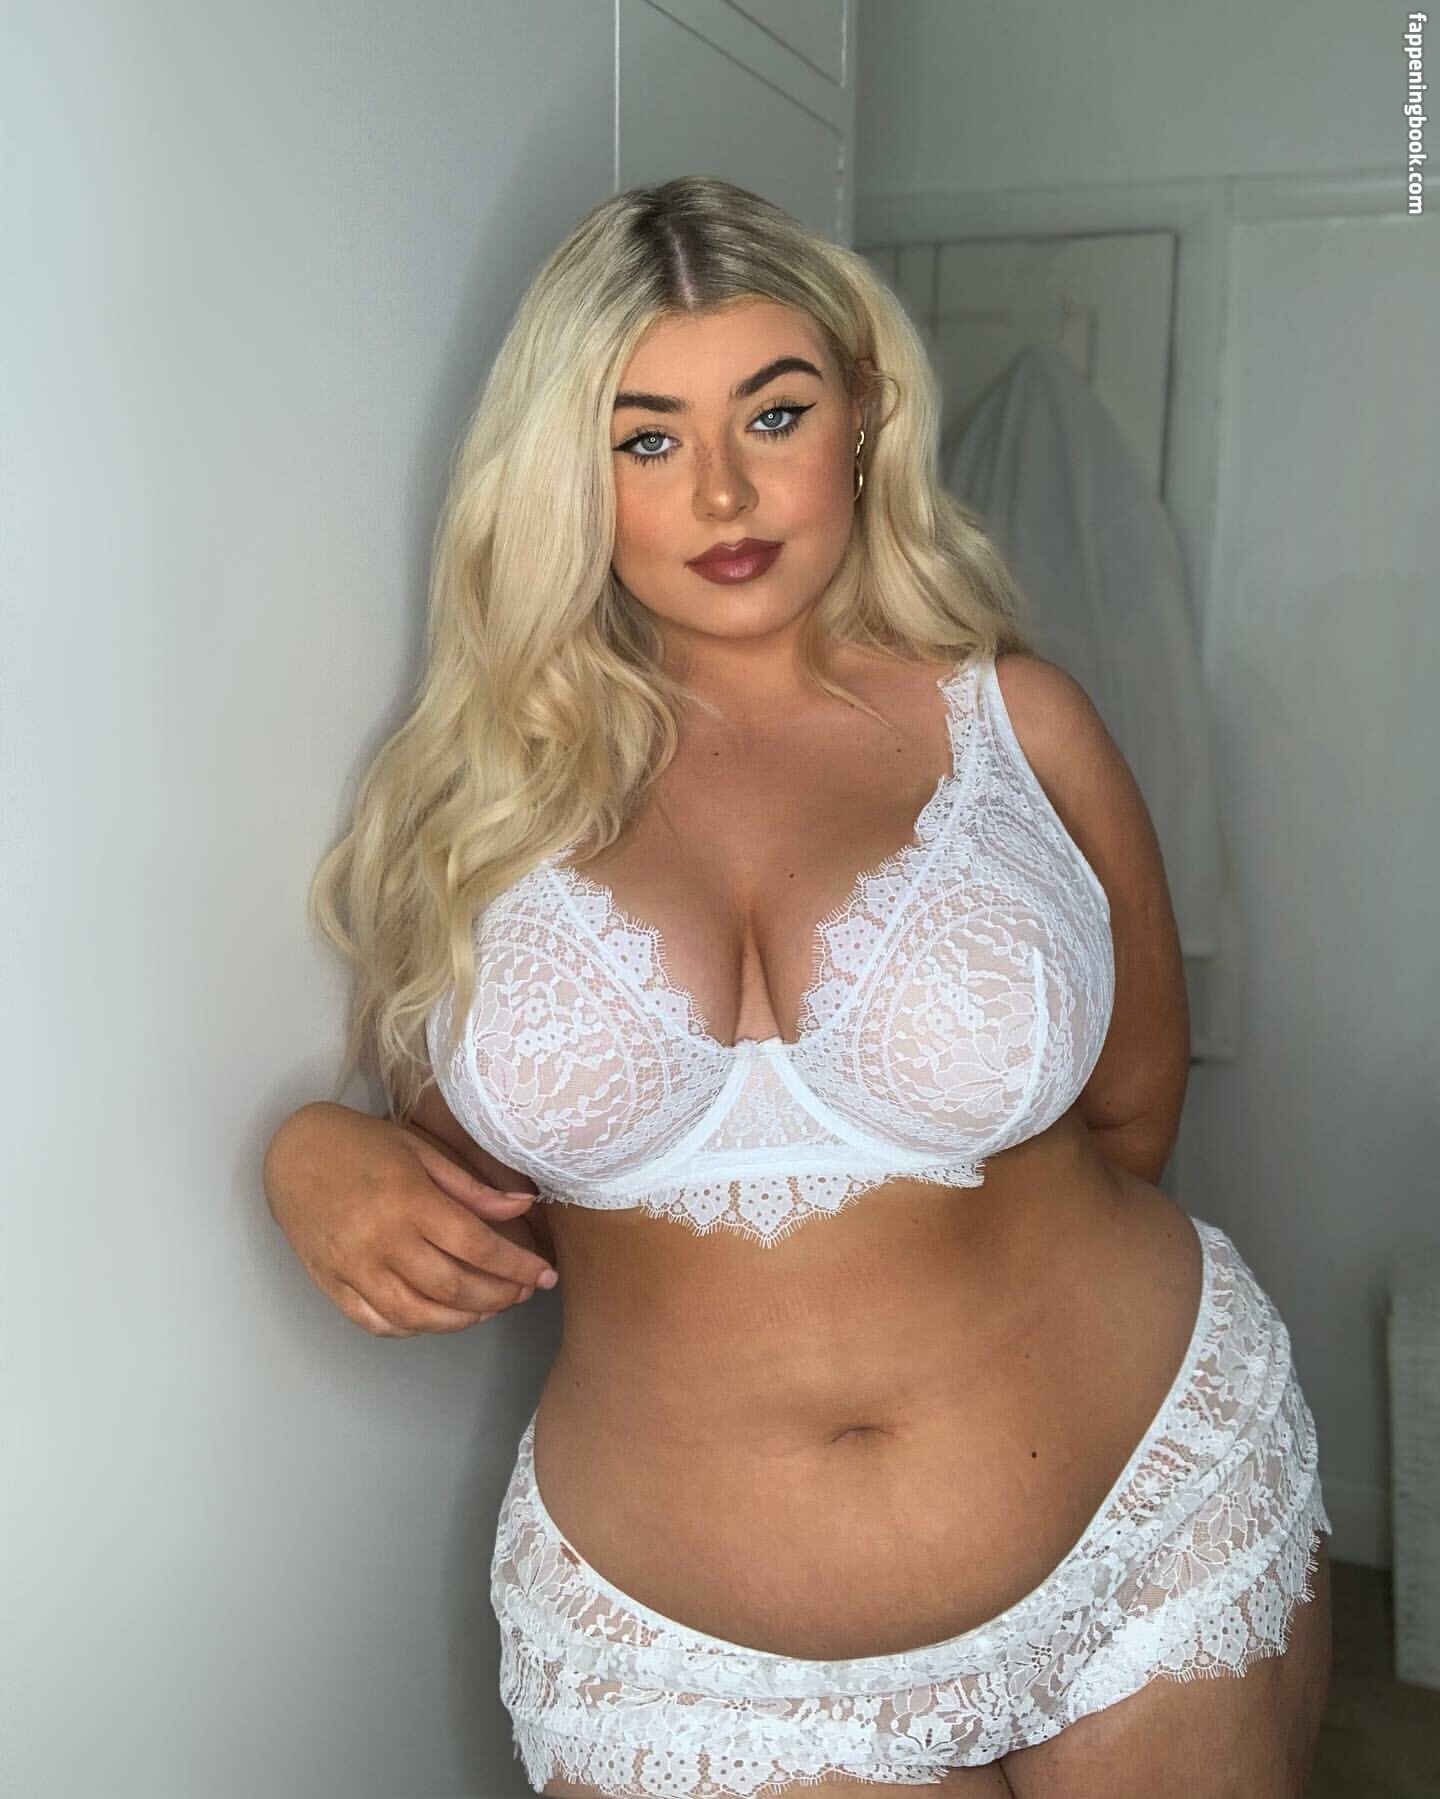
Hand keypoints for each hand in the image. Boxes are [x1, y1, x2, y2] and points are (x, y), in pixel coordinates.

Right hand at [262, 1103, 557, 1337]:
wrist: (293, 1153)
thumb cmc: (362, 1145)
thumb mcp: (421, 1151)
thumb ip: (472, 1188)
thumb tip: (524, 1207)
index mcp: (409, 1201)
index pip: (476, 1246)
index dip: (517, 1266)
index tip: (543, 1275)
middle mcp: (382, 1241)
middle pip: (453, 1288)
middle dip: (498, 1296)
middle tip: (521, 1292)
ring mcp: (354, 1268)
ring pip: (418, 1315)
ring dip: (461, 1320)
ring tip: (487, 1308)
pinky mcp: (333, 1285)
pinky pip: (378, 1323)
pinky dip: (413, 1328)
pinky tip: (438, 1317)